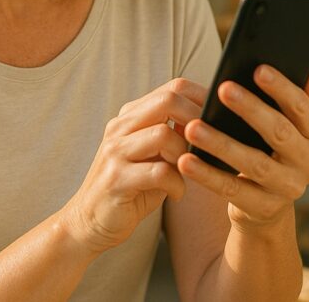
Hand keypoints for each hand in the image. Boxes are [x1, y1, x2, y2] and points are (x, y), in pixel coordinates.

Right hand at [60, 78, 206, 253]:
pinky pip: (159, 172)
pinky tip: (177, 194)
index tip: (220, 115)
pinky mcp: (116, 179)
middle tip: (209, 143)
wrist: (89, 221)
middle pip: (167, 100)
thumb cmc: (132, 187)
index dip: (202, 97)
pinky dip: (177, 184)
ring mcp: (115, 151)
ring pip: (163, 134)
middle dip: (197, 119)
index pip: (172, 87)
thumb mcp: (153, 155)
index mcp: (130, 116)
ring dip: (185, 155)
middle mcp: (120, 127)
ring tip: (187, 172)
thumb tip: (211, 118)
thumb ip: (174, 135)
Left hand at [178, 59, 308, 230]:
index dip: (281, 88)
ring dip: (221, 144)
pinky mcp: (263, 208)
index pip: (302, 108)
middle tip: (223, 89)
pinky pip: (231, 190)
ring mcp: (288, 189)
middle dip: (251, 109)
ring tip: (192, 127)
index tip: (257, 68)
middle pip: (280, 133)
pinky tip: (185, 160)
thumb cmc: (272, 149)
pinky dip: (207, 175)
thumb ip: (300, 94)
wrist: (266, 205)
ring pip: (253, 163)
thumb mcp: (288, 125)